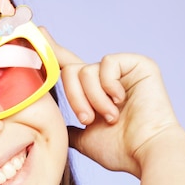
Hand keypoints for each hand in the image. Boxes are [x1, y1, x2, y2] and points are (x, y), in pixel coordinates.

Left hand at [41, 28, 181, 176]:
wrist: (145, 153)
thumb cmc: (120, 151)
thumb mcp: (85, 139)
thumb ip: (70, 128)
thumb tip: (55, 126)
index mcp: (95, 92)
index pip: (70, 67)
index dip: (53, 50)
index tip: (39, 31)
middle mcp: (107, 78)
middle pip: (70, 70)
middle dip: (74, 97)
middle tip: (87, 119)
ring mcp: (123, 70)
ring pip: (85, 70)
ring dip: (93, 98)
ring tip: (109, 117)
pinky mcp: (138, 64)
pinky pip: (106, 63)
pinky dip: (108, 86)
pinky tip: (121, 101)